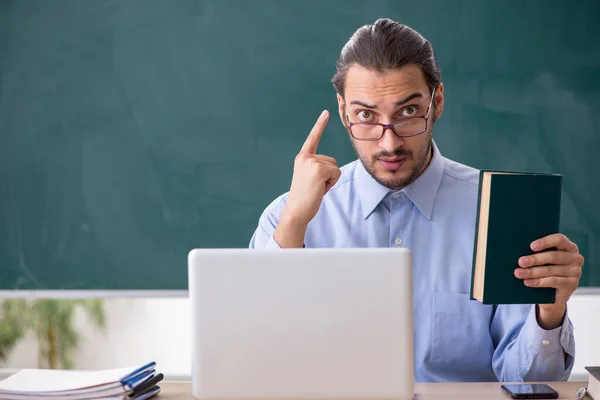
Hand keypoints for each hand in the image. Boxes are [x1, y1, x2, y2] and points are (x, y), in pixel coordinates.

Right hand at [274, 110, 340, 247]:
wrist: (296, 211)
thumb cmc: (305, 199)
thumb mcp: (309, 178)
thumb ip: (318, 168)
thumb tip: (332, 169)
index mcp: (302, 158)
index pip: (313, 138)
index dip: (320, 125)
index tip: (326, 112)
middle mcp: (305, 157)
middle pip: (332, 160)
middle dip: (329, 175)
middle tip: (315, 187)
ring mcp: (311, 162)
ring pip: (335, 167)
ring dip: (330, 180)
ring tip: (317, 189)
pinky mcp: (318, 169)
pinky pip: (336, 173)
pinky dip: (331, 184)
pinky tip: (319, 189)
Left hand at [514, 233, 584, 328]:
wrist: (553, 294)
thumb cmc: (545, 269)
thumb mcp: (543, 259)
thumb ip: (537, 252)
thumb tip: (517, 248)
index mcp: (569, 247)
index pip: (559, 239)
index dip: (545, 242)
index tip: (531, 246)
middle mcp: (575, 258)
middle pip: (553, 256)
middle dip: (534, 259)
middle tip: (520, 262)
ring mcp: (575, 272)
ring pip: (550, 270)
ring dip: (532, 272)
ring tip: (518, 273)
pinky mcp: (572, 284)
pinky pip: (553, 281)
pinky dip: (538, 282)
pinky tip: (527, 282)